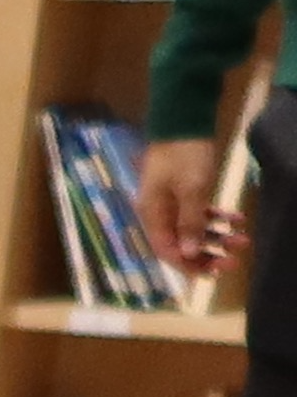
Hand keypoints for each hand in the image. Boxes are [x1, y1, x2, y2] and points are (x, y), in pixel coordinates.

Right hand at [144, 138, 239, 275]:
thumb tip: (187, 254)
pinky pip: (199, 214)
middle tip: (232, 262)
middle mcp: (158, 213)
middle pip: (180, 244)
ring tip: (243, 239)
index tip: (214, 273)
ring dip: (217, 238)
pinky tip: (238, 220)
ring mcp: (170, 203)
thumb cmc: (183, 156)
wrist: (182, 123)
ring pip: (193, 230)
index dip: (188, 265)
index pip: (166, 251)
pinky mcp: (182, 192)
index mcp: (153, 215)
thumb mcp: (191, 190)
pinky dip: (217, 219)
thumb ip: (189, 223)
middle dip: (207, 255)